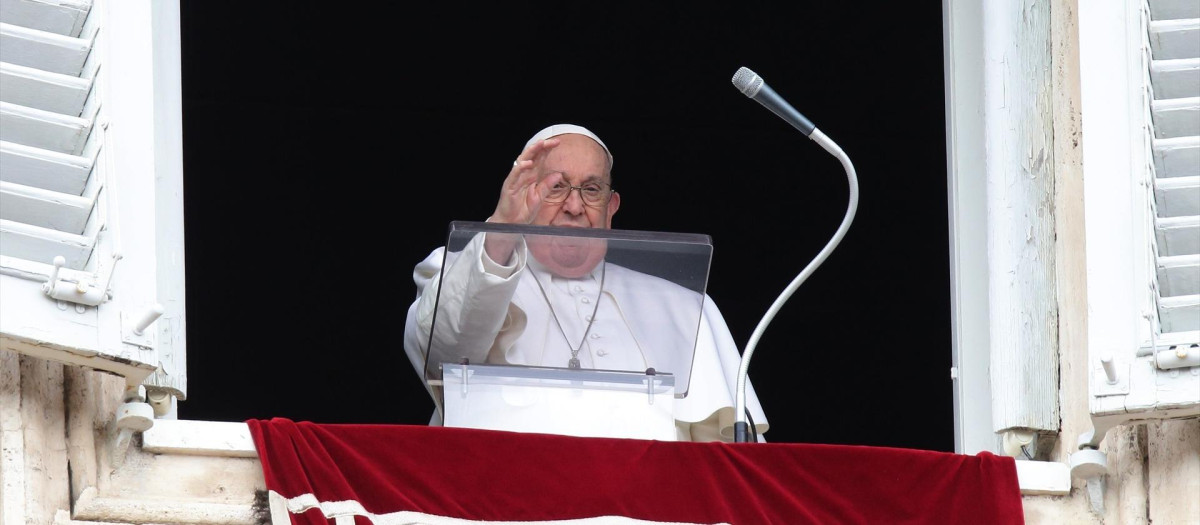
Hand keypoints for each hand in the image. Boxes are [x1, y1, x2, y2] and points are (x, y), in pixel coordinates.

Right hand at [484, 138, 560, 264]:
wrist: (511, 224)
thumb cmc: (523, 211)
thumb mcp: (539, 198)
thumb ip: (547, 186)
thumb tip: (559, 174)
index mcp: (531, 177)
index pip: (540, 159)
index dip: (547, 150)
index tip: (558, 143)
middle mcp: (523, 175)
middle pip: (532, 157)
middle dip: (541, 147)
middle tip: (552, 141)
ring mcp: (515, 179)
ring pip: (523, 161)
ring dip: (531, 152)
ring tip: (540, 144)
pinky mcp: (509, 186)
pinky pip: (514, 175)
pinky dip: (520, 168)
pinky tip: (528, 163)